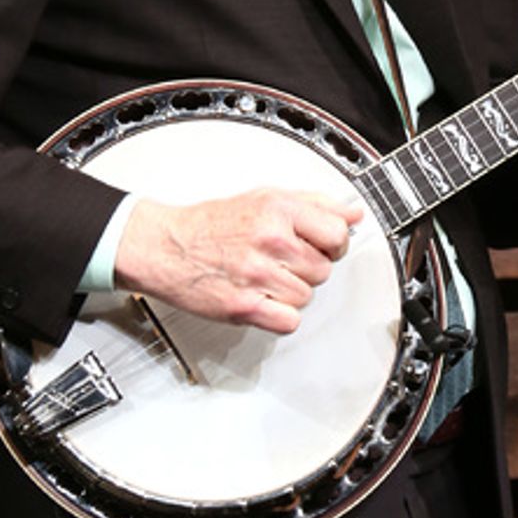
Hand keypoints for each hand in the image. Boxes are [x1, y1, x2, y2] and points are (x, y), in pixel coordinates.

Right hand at [114, 188, 362, 334]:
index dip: (333, 243)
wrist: (165, 247)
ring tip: (265, 277)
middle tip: (281, 261)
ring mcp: (258, 274)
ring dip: (290, 292)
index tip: (322, 245)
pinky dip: (280, 316)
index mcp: (278, 209)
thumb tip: (353, 214)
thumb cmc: (211, 223)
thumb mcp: (264, 197)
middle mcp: (270, 240)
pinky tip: (263, 299)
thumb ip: (314, 204)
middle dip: (307, 267)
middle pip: (323, 269)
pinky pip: (290, 321)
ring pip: (307, 296)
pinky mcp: (244, 306)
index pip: (337, 233)